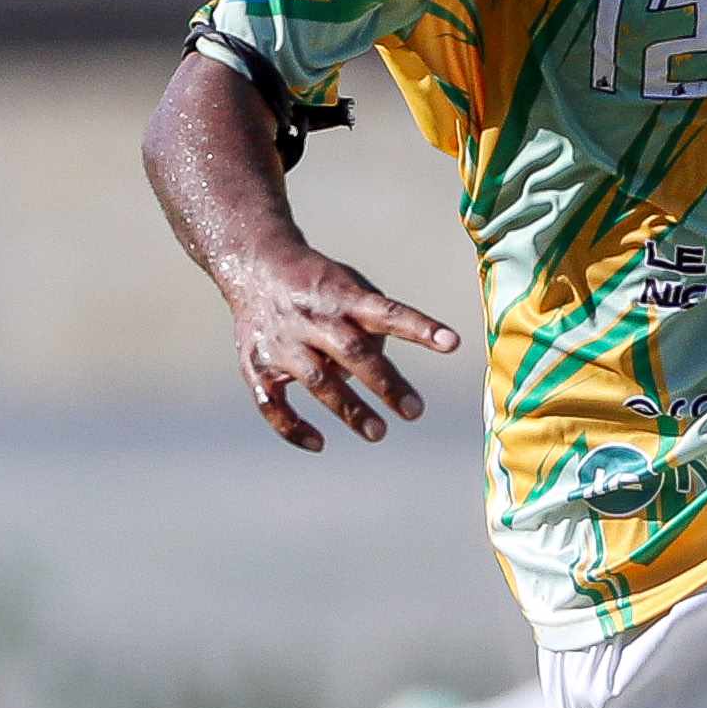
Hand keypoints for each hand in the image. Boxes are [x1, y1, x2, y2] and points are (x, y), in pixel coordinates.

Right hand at [222, 245, 459, 450]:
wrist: (254, 264)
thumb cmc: (319, 285)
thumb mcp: (351, 286)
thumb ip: (375, 323)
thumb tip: (387, 378)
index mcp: (343, 297)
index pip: (387, 312)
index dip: (419, 327)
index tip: (451, 343)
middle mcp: (313, 318)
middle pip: (353, 352)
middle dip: (385, 384)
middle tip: (415, 411)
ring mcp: (283, 343)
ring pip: (317, 379)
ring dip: (348, 408)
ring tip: (378, 432)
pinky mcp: (256, 365)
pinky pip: (272, 403)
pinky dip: (292, 426)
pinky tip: (319, 442)